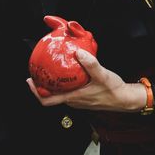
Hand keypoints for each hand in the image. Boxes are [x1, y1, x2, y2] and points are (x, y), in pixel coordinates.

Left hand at [26, 49, 144, 111]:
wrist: (125, 100)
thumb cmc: (114, 91)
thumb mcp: (102, 75)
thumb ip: (90, 64)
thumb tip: (78, 53)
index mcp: (73, 98)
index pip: (47, 100)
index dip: (35, 92)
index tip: (30, 81)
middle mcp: (73, 101)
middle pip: (50, 96)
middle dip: (41, 85)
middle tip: (37, 72)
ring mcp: (77, 101)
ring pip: (59, 94)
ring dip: (52, 85)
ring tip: (49, 71)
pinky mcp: (83, 98)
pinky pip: (68, 92)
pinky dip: (63, 84)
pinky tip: (66, 73)